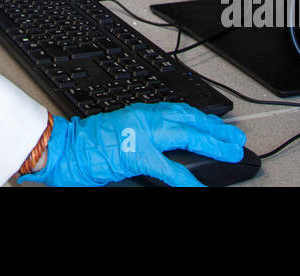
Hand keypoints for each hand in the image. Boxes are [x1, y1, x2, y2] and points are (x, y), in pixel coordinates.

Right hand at [19, 102, 244, 186]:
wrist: (63, 148)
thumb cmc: (86, 145)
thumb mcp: (122, 135)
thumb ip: (146, 139)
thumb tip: (170, 152)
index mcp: (140, 112)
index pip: (180, 111)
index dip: (204, 119)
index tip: (220, 126)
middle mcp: (144, 117)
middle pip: (189, 119)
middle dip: (216, 129)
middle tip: (237, 139)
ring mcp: (141, 134)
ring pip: (186, 134)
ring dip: (211, 142)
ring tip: (230, 152)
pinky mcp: (135, 154)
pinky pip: (168, 169)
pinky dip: (187, 180)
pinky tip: (200, 188)